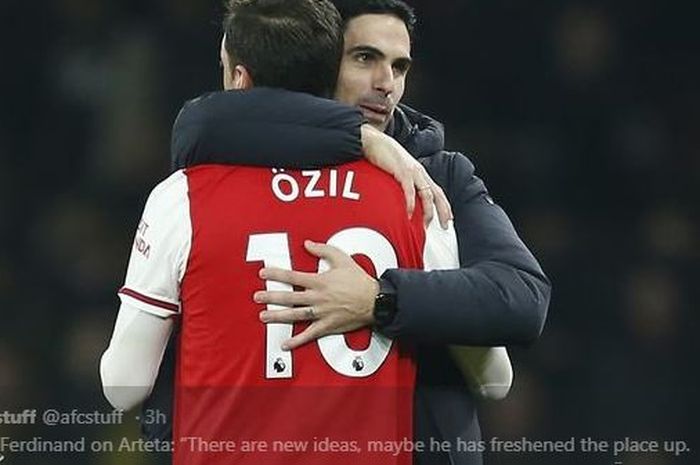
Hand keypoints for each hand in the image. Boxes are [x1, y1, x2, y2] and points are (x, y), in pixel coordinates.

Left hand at [255, 240, 378, 349]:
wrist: (375, 300)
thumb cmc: (359, 280)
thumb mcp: (342, 258)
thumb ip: (323, 250)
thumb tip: (307, 244)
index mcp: (319, 281)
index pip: (292, 277)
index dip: (276, 274)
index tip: (263, 273)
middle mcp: (317, 298)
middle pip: (289, 297)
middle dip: (271, 297)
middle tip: (257, 297)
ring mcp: (321, 313)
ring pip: (295, 315)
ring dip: (278, 316)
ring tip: (263, 316)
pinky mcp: (327, 325)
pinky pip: (309, 334)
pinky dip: (297, 340)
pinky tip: (285, 344)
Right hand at [361, 124, 452, 228]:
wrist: (374, 142)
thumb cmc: (384, 156)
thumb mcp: (397, 171)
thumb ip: (403, 183)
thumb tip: (403, 198)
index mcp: (420, 173)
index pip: (437, 191)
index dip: (444, 205)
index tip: (448, 218)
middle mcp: (420, 173)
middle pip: (437, 194)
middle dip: (443, 211)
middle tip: (445, 225)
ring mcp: (413, 172)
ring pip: (427, 194)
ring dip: (428, 211)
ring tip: (426, 224)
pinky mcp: (402, 172)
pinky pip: (410, 191)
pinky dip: (410, 204)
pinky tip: (409, 214)